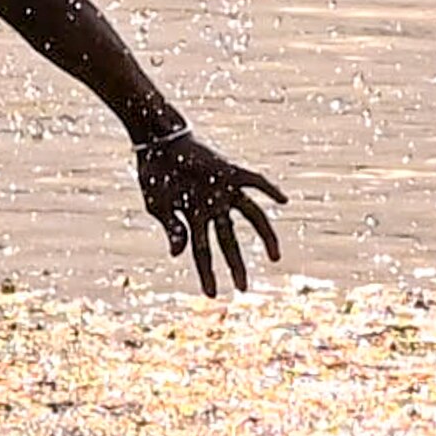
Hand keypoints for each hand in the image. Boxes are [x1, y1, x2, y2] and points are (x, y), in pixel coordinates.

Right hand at [135, 131, 288, 296]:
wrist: (157, 140)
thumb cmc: (153, 174)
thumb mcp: (157, 207)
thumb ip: (171, 229)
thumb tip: (179, 255)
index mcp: (193, 219)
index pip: (202, 252)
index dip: (207, 273)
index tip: (210, 295)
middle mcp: (213, 207)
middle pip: (229, 240)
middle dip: (236, 265)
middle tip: (243, 289)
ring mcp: (224, 190)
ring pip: (252, 216)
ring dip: (264, 236)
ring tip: (276, 258)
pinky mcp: (230, 171)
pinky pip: (254, 181)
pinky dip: (269, 189)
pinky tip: (283, 201)